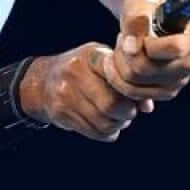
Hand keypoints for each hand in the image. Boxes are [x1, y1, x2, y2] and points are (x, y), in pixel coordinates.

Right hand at [18, 43, 150, 142]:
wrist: (42, 81)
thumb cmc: (82, 71)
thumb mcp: (101, 63)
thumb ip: (126, 79)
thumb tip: (148, 106)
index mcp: (90, 56)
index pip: (119, 76)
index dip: (132, 90)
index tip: (135, 95)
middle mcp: (75, 73)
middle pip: (112, 104)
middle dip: (126, 113)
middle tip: (128, 112)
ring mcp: (65, 94)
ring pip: (104, 122)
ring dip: (117, 125)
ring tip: (117, 118)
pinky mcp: (61, 113)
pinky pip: (94, 132)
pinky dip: (106, 133)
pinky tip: (106, 125)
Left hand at [106, 0, 189, 101]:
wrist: (148, 27)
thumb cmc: (145, 15)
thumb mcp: (136, 8)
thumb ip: (133, 22)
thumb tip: (131, 48)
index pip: (174, 48)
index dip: (149, 44)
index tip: (141, 35)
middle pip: (146, 68)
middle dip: (124, 53)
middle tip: (122, 39)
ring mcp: (180, 81)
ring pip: (135, 83)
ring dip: (119, 64)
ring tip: (121, 49)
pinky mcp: (167, 93)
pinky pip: (133, 93)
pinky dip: (119, 78)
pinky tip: (119, 62)